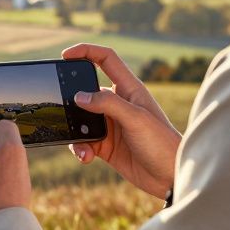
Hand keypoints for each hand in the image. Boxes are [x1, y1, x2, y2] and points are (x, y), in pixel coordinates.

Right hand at [61, 43, 181, 198]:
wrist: (170, 178)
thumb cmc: (162, 143)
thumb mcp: (136, 119)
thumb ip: (108, 103)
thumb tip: (79, 96)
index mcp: (129, 89)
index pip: (106, 59)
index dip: (86, 51)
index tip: (65, 55)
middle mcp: (118, 104)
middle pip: (86, 90)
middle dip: (70, 97)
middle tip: (59, 106)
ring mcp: (110, 125)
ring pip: (80, 119)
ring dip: (74, 130)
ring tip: (80, 143)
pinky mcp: (105, 145)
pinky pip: (83, 141)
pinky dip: (79, 148)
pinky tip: (86, 157)